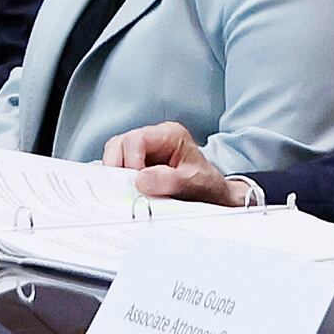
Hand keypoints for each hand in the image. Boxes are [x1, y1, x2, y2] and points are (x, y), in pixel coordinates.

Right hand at [104, 120, 244, 204]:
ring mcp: (145, 152)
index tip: (135, 184)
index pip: (136, 139)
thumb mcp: (195, 183)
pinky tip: (126, 194)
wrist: (217, 198)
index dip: (130, 161)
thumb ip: (170, 180)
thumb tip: (141, 181)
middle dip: (116, 167)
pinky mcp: (139, 167)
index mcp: (169, 134)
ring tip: (125, 194)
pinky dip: (119, 182)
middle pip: (120, 144)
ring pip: (116, 155)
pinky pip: (120, 169)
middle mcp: (154, 139)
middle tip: (122, 190)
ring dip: (117, 176)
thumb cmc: (209, 187)